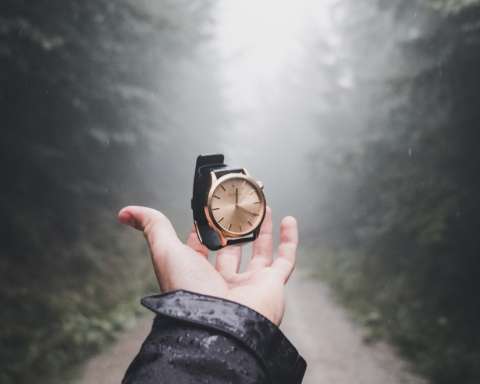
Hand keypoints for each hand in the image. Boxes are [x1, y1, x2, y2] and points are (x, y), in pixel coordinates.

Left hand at [118, 206, 297, 324]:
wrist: (218, 322)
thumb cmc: (188, 290)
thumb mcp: (165, 250)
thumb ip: (151, 226)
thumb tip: (126, 211)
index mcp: (198, 273)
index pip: (201, 246)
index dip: (203, 227)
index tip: (208, 209)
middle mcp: (224, 279)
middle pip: (232, 247)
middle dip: (236, 226)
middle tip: (241, 206)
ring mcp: (250, 282)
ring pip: (260, 251)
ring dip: (263, 229)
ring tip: (264, 207)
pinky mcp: (273, 284)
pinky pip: (286, 259)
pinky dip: (290, 240)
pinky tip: (289, 220)